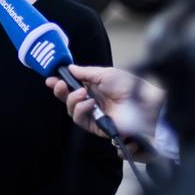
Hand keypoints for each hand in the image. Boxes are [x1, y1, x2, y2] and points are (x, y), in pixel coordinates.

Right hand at [45, 65, 164, 141]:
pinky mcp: (97, 126)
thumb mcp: (105, 73)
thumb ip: (85, 73)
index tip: (51, 79)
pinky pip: (80, 120)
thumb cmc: (129, 86)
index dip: (60, 84)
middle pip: (68, 100)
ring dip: (72, 100)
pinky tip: (89, 103)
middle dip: (60, 92)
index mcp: (94, 88)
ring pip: (71, 111)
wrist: (144, 103)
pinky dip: (81, 110)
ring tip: (82, 94)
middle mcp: (92, 101)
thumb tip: (70, 68)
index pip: (72, 87)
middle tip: (59, 85)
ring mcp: (94, 114)